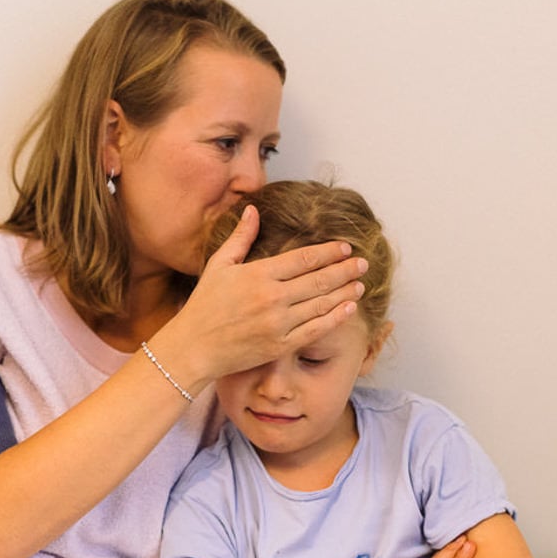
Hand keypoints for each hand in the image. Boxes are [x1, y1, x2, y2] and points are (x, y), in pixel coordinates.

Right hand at [161, 206, 366, 385]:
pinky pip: (315, 330)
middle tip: (363, 263)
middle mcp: (272, 298)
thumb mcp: (218, 266)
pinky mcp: (279, 346)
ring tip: (360, 284)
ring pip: (322, 304)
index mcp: (258, 274)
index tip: (345, 248)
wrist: (193, 347)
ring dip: (345, 292)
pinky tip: (348, 309)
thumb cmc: (203, 306)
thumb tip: (254, 209)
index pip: (303, 259)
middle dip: (344, 270)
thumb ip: (240, 237)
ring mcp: (278, 324)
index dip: (328, 252)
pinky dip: (335, 318)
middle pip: (319, 280)